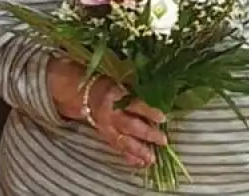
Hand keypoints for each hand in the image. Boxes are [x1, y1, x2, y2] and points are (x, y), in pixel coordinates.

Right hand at [48, 60, 167, 167]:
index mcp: (116, 96)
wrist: (85, 95)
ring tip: (152, 159)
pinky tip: (140, 163)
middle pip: (130, 126)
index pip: (135, 104)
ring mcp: (106, 127)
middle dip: (147, 134)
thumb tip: (160, 102)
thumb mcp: (123, 84)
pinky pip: (117, 148)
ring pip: (123, 141)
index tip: (163, 118)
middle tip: (163, 141)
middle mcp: (111, 113)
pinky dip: (129, 157)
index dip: (149, 112)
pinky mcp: (105, 136)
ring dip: (139, 151)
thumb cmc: (110, 87)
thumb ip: (137, 93)